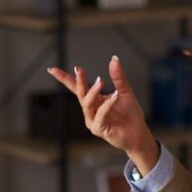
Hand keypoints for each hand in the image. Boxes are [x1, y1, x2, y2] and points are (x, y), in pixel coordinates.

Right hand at [47, 56, 158, 171]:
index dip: (65, 78)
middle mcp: (90, 110)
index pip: (76, 88)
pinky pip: (100, 114)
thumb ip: (118, 77)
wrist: (139, 133)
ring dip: (93, 91)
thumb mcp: (124, 91)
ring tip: (101, 81)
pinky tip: (115, 96)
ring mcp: (92, 120)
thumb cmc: (130, 114)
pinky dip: (107, 104)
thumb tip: (113, 58)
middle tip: (79, 69)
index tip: (52, 69)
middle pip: (79, 94)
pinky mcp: (99, 129)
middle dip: (78, 81)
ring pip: (87, 104)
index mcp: (94, 100)